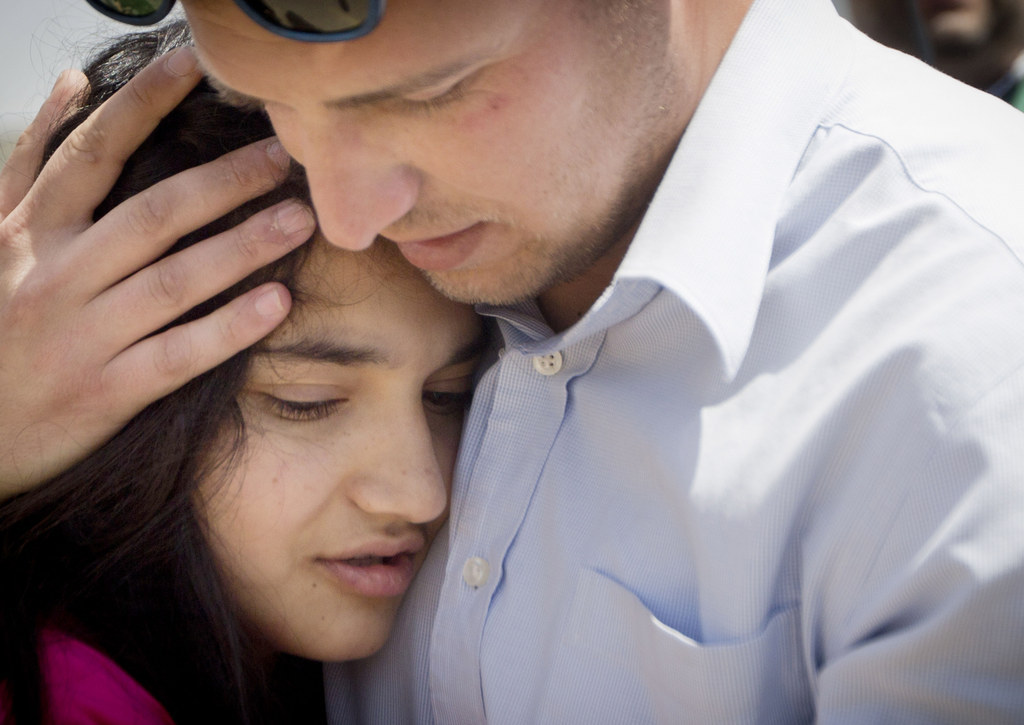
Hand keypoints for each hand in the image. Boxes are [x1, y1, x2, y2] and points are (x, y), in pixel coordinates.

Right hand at [0, 48, 314, 495]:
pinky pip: (177, 355)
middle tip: (285, 157)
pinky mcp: (106, 392)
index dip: (144, 102)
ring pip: (174, 282)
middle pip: (154, 215)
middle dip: (224, 182)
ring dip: (242, 247)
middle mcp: (57, 276)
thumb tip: (74, 81)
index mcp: (34, 231)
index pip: (95, 152)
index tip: (196, 66)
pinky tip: (277, 304)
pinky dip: (227, 329)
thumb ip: (36, 158)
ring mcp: (84, 336)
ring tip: (300, 220)